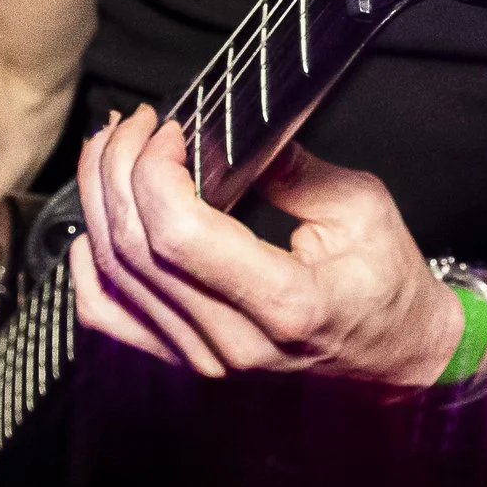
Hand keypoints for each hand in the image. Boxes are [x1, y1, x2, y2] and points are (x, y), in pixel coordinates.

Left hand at [71, 106, 462, 384]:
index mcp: (286, 303)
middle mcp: (235, 341)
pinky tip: (96, 225)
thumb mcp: (362, 211)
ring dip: (100, 201)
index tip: (170, 129)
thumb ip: (296, 170)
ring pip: (114, 276)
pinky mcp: (188, 363)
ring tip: (112, 152)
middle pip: (136, 247)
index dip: (155, 170)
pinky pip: (111, 318)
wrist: (397, 359)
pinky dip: (90, 268)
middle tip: (135, 124)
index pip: (180, 234)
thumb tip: (233, 130)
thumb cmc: (387, 287)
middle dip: (120, 168)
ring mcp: (206, 359)